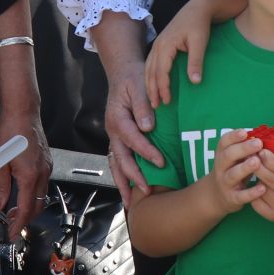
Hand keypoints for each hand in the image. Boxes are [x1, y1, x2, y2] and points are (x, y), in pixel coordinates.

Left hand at [0, 108, 49, 235]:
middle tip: (11, 223)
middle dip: (25, 218)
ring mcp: (46, 167)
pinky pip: (43, 184)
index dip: (19, 224)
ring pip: (41, 196)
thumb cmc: (11, 130)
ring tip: (14, 209)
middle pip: (37, 206)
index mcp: (30, 176)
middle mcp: (42, 173)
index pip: (26, 209)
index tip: (12, 233)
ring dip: (30, 206)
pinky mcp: (46, 162)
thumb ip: (0, 186)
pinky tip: (23, 191)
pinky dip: (34, 194)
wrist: (23, 113)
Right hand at [104, 63, 162, 203]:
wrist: (122, 72)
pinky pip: (118, 161)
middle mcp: (113, 130)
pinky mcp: (118, 139)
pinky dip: (123, 175)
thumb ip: (143, 106)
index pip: (131, 139)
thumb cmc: (132, 78)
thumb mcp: (138, 86)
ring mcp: (114, 136)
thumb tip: (147, 127)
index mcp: (117, 118)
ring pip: (115, 163)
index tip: (160, 162)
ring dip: (123, 182)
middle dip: (132, 176)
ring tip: (130, 202)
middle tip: (147, 190)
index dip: (145, 151)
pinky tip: (130, 188)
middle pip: (119, 158)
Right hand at [145, 0, 237, 106]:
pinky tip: (153, 85)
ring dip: (149, 85)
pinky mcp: (160, 45)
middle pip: (151, 72)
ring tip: (153, 100)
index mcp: (166, 46)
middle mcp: (158, 46)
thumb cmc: (199, 25)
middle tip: (155, 107)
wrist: (197, 8)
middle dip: (152, 90)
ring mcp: (157, 45)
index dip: (163, 88)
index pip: (161, 72)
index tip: (167, 102)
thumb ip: (196, 62)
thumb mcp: (200, 43)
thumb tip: (195, 82)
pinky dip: (150, 76)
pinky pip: (151, 64)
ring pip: (149, 68)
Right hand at [207, 129, 266, 211]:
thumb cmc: (233, 170)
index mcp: (222, 154)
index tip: (245, 132)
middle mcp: (221, 167)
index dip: (233, 136)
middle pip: (228, 156)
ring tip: (257, 161)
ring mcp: (225, 183)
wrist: (217, 196)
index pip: (224, 142)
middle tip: (258, 143)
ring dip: (244, 168)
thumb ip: (246, 148)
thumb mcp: (235, 158)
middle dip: (243, 149)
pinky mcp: (232, 198)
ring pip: (233, 175)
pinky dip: (251, 193)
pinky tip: (262, 188)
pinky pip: (241, 196)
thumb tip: (268, 136)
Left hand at [247, 150, 273, 228]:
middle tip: (250, 155)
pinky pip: (256, 201)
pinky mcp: (272, 216)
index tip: (261, 149)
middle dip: (257, 165)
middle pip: (269, 178)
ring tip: (252, 168)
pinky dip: (253, 191)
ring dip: (255, 177)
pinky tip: (255, 183)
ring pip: (260, 189)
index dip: (269, 158)